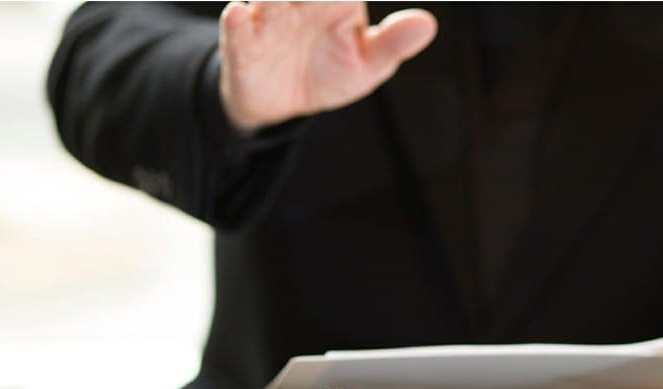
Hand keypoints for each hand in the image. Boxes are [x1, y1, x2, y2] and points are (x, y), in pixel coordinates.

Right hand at [218, 1, 436, 130]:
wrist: (285, 104)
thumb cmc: (330, 71)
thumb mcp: (368, 65)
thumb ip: (393, 44)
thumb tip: (427, 25)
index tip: (348, 1)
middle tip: (321, 0)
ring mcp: (268, 17)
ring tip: (281, 1)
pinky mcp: (242, 43)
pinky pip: (235, 28)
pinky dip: (235, 22)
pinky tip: (239, 15)